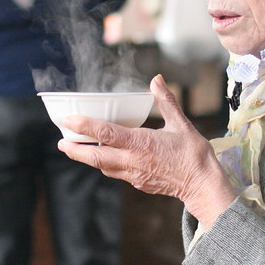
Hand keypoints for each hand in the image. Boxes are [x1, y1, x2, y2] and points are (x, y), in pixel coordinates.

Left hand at [57, 75, 236, 227]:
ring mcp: (134, 174)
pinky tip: (104, 157)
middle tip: (61, 143)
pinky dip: (105, 164)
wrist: (203, 185)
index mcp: (141, 143)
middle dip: (75, 150)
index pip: (105, 133)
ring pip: (103, 167)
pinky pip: (115, 173)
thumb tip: (157, 79)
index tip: (68, 120)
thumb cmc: (194, 155)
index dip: (84, 126)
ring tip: (75, 149)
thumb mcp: (181, 124)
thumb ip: (166, 101)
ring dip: (88, 158)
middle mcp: (133, 160)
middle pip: (95, 157)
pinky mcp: (138, 182)